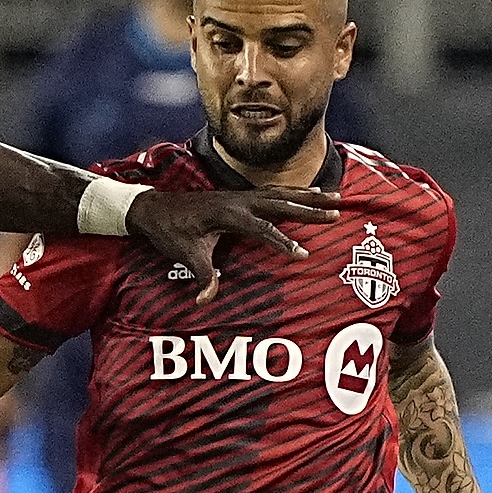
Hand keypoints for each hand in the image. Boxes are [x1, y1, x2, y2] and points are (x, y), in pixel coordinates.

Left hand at [129, 183, 340, 305]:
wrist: (155, 208)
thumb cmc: (170, 231)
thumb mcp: (185, 255)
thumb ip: (202, 276)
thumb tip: (205, 301)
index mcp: (228, 212)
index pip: (263, 228)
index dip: (283, 241)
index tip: (303, 254)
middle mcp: (239, 200)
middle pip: (282, 203)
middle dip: (310, 209)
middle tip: (336, 213)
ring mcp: (241, 195)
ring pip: (283, 193)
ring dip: (310, 196)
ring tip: (336, 198)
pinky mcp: (241, 196)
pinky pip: (275, 191)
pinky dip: (296, 192)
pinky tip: (312, 192)